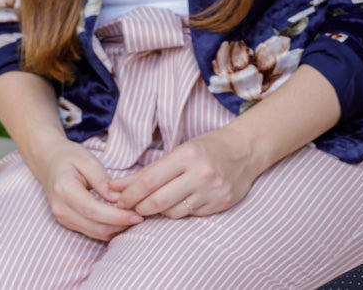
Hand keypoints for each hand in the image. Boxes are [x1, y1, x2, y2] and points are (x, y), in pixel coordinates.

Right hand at [31, 138, 143, 241]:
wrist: (48, 162)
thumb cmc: (69, 157)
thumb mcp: (87, 160)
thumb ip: (102, 180)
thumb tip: (118, 200)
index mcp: (64, 190)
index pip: (93, 211)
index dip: (117, 217)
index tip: (137, 215)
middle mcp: (61, 209)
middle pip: (95, 226)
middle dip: (120, 225)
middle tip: (141, 216)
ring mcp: (62, 218)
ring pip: (94, 233)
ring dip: (116, 229)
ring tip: (134, 217)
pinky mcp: (67, 222)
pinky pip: (91, 231)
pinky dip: (108, 228)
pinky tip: (121, 219)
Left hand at [109, 126, 261, 218]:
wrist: (245, 150)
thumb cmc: (208, 147)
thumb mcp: (179, 151)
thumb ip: (149, 171)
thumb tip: (116, 187)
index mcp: (188, 155)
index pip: (150, 180)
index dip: (130, 193)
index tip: (118, 198)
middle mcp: (201, 173)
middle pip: (159, 201)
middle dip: (139, 207)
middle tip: (129, 207)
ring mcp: (212, 191)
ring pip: (173, 212)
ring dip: (158, 211)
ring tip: (153, 204)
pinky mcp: (220, 204)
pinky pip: (190, 215)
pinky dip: (178, 211)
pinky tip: (176, 203)